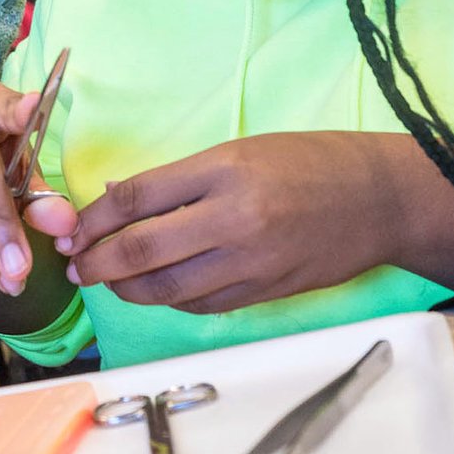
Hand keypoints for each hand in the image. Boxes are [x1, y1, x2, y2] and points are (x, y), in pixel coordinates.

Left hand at [59, 133, 401, 313]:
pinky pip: (201, 303)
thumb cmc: (309, 161)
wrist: (378, 198)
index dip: (96, 216)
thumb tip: (121, 196)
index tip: (76, 226)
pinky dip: (169, 299)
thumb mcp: (240, 149)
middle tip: (76, 265)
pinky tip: (154, 290)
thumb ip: (181, 178)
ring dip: (127, 288)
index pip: (140, 196)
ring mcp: (250, 261)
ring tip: (106, 280)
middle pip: (144, 249)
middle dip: (99, 260)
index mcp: (224, 170)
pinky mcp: (264, 292)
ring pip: (167, 287)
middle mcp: (234, 218)